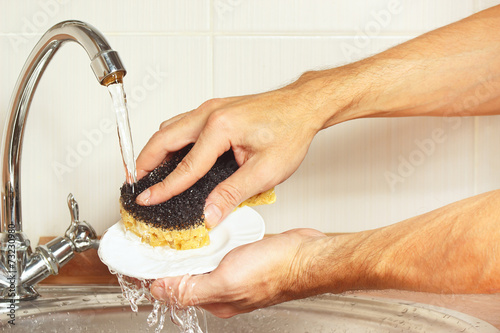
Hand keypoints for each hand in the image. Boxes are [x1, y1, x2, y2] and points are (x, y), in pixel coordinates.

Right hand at [134, 81, 331, 227]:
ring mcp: (212, 109)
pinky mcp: (216, 110)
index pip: (185, 165)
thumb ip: (233, 194)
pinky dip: (170, 140)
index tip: (147, 199)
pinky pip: (183, 124)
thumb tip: (210, 213)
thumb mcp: (265, 171)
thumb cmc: (291, 131)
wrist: (304, 107)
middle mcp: (211, 113)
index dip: (164, 187)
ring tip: (149, 171)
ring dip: (156, 149)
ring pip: (170, 128)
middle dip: (145, 162)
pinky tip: (174, 154)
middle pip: (164, 137)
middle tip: (136, 183)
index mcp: (221, 128)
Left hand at [150, 228, 326, 317]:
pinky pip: (219, 248)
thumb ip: (191, 288)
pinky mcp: (243, 256)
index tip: (139, 262)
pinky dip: (210, 239)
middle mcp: (222, 288)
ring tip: (178, 234)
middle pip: (185, 276)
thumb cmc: (275, 271)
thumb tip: (159, 291)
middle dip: (170, 260)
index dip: (155, 276)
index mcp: (215, 300)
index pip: (173, 291)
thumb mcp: (226, 281)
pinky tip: (208, 230)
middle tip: (157, 241)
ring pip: (202, 260)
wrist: (306, 255)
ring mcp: (234, 271)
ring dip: (191, 248)